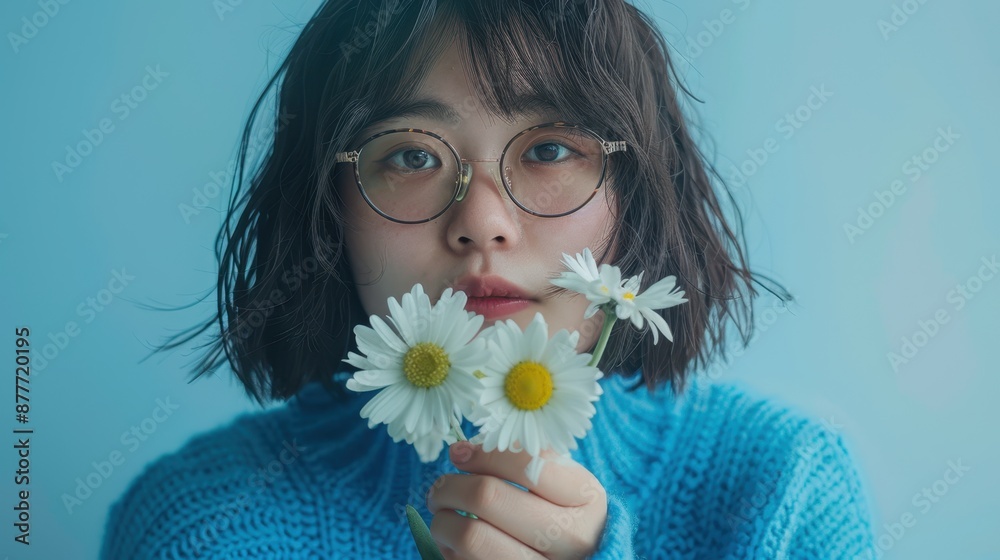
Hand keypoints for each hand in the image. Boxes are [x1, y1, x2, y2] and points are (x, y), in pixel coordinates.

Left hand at [426, 441, 607, 559]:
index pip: (525, 464)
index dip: (483, 454)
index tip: (460, 453)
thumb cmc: (564, 514)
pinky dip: (449, 549)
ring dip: (443, 520)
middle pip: (487, 497)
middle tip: (441, 487)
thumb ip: (526, 460)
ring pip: (470, 535)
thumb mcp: (564, 483)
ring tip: (443, 515)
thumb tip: (463, 450)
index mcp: (585, 498)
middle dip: (451, 486)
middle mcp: (570, 538)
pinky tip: (455, 544)